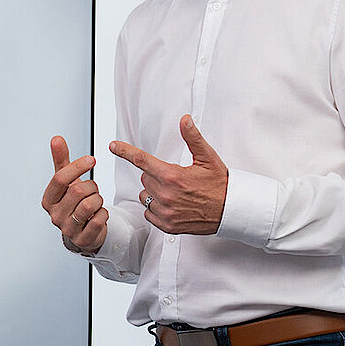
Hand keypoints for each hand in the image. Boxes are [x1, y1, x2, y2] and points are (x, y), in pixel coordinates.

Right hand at [42, 135, 107, 253]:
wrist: (81, 230)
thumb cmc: (73, 202)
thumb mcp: (66, 181)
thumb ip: (61, 160)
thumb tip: (56, 138)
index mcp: (48, 200)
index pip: (59, 179)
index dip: (77, 167)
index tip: (92, 159)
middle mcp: (54, 215)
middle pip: (77, 191)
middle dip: (92, 186)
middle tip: (93, 189)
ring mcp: (67, 229)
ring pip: (89, 205)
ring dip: (99, 199)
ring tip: (96, 201)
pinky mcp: (82, 240)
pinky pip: (99, 220)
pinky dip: (104, 214)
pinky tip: (100, 214)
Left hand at [109, 115, 227, 234]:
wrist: (231, 210)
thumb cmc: (219, 184)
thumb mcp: (208, 158)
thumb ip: (192, 138)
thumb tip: (184, 120)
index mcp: (172, 176)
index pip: (141, 160)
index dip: (125, 151)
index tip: (113, 146)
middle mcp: (166, 195)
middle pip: (145, 178)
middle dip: (155, 175)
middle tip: (175, 178)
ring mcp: (166, 212)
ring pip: (145, 196)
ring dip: (155, 193)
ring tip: (175, 193)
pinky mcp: (167, 225)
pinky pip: (148, 213)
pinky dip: (156, 209)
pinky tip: (172, 205)